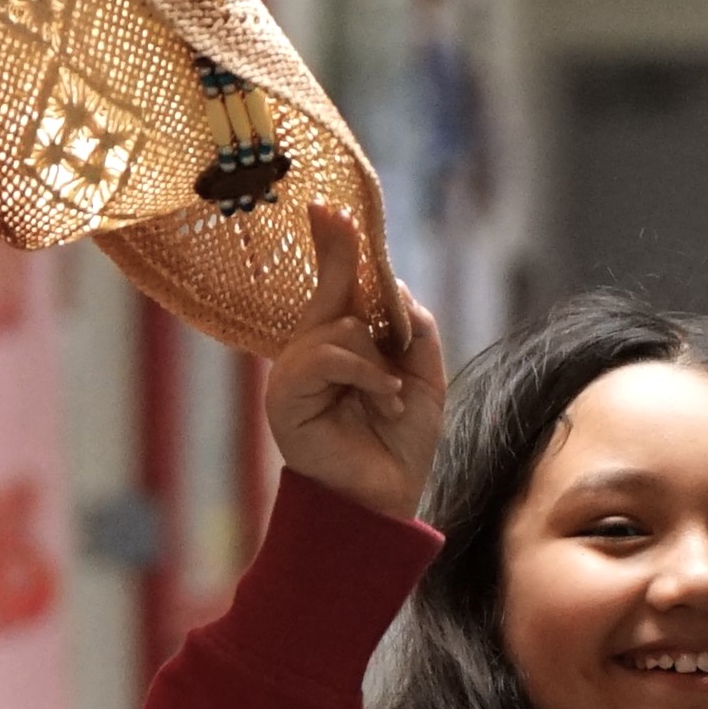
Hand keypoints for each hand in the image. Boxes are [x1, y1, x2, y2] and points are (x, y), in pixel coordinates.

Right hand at [260, 202, 449, 520]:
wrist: (384, 502)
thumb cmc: (400, 445)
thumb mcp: (423, 379)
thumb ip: (413, 330)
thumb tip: (395, 288)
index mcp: (341, 347)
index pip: (336, 287)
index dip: (334, 247)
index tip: (330, 206)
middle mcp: (311, 354)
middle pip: (327, 290)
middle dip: (339, 253)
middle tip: (336, 212)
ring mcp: (294, 373)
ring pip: (336, 326)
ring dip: (376, 357)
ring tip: (390, 395)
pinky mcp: (285, 396)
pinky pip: (329, 356)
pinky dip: (365, 372)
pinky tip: (383, 399)